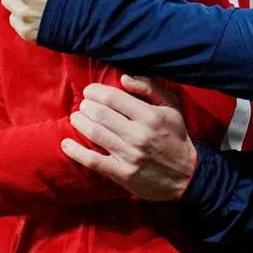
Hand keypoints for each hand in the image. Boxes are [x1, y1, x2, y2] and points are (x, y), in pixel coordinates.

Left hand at [61, 75, 197, 200]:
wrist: (187, 175)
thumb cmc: (176, 136)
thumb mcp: (171, 106)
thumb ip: (150, 87)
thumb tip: (124, 77)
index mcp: (150, 116)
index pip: (114, 98)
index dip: (96, 92)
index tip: (89, 91)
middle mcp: (139, 135)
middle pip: (101, 115)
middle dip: (86, 106)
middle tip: (82, 104)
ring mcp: (130, 156)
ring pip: (96, 135)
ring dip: (80, 123)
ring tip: (76, 117)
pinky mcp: (123, 174)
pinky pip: (94, 161)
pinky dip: (76, 152)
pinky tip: (66, 143)